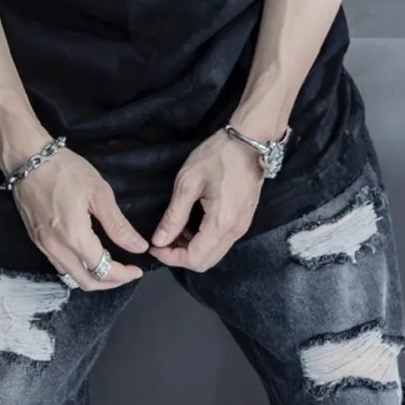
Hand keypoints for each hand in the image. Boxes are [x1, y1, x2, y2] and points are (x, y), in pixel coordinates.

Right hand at [11, 147, 148, 289]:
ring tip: (111, 266)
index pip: (103, 270)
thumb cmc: (65, 170)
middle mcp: (56, 248)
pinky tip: (88, 255)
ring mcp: (43, 245)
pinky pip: (59, 265)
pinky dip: (77, 268)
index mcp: (74, 237)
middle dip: (110, 282)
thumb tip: (138, 247)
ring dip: (93, 277)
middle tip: (127, 272)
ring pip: (71, 276)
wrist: (27, 159)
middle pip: (86, 282)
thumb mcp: (99, 193)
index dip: (123, 275)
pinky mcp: (36, 240)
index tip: (137, 269)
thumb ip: (118, 225)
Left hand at [150, 130, 263, 271]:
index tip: (154, 246)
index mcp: (221, 223)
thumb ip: (174, 215)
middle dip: (179, 257)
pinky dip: (202, 242)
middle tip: (162, 241)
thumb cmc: (218, 156)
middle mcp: (235, 232)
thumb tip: (159, 240)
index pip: (194, 259)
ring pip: (213, 254)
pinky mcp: (243, 221)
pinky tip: (190, 225)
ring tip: (174, 231)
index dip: (171, 257)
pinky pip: (220, 243)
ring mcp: (241, 227)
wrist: (250, 142)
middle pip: (205, 262)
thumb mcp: (188, 181)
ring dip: (191, 250)